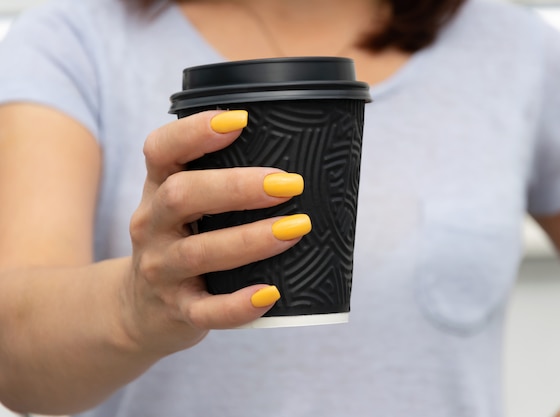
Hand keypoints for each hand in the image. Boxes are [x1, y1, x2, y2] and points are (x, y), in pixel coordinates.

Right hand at [122, 110, 308, 353]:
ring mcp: (162, 270)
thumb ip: (219, 184)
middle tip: (289, 183)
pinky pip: (206, 311)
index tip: (241, 120)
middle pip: (181, 195)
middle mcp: (153, 225)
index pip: (160, 150)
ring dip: (251, 239)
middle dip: (236, 186)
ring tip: (296, 228)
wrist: (139, 310)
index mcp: (157, 189)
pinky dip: (238, 305)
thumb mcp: (183, 208)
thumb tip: (300, 161)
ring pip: (199, 252)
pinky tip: (270, 293)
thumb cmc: (181, 243)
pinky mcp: (177, 310)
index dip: (194, 131)